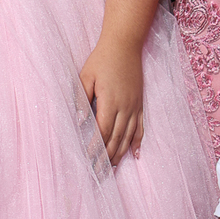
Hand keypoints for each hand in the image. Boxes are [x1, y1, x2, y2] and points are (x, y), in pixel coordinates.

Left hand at [79, 36, 143, 166]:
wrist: (125, 44)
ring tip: (111, 168)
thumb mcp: (85, 77)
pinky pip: (140, 127)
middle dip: (106, 157)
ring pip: (128, 136)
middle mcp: (125, 108)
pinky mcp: (140, 103)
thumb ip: (81, 99)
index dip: (95, 149)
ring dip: (119, 154)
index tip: (88, 162)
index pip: (101, 132)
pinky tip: (135, 154)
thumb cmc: (102, 59)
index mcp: (110, 102)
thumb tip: (79, 121)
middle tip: (98, 173)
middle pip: (115, 139)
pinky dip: (137, 142)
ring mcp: (134, 106)